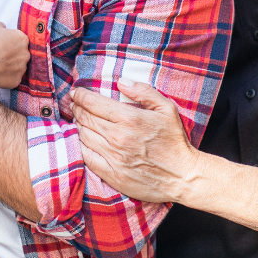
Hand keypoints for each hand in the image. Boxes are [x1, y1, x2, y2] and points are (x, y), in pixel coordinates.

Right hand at [0, 21, 29, 88]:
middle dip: (12, 54)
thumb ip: (2, 26)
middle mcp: (26, 54)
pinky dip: (6, 77)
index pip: (20, 40)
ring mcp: (22, 68)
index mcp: (22, 39)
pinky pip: (13, 78)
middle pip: (21, 54)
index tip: (2, 45)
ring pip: (18, 67)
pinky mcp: (16, 81)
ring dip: (10, 66)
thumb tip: (4, 29)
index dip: (10, 42)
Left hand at [69, 81, 195, 204]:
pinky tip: (82, 140)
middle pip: (85, 118)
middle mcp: (118, 137)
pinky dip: (80, 146)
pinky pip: (86, 157)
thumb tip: (121, 81)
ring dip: (77, 126)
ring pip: (83, 136)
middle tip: (74, 105)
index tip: (76, 92)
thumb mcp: (166, 108)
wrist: (183, 176)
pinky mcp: (112, 174)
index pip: (93, 103)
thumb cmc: (175, 141)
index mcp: (129, 118)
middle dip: (76, 108)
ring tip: (78, 120)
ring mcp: (113, 157)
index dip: (80, 95)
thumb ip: (143, 91)